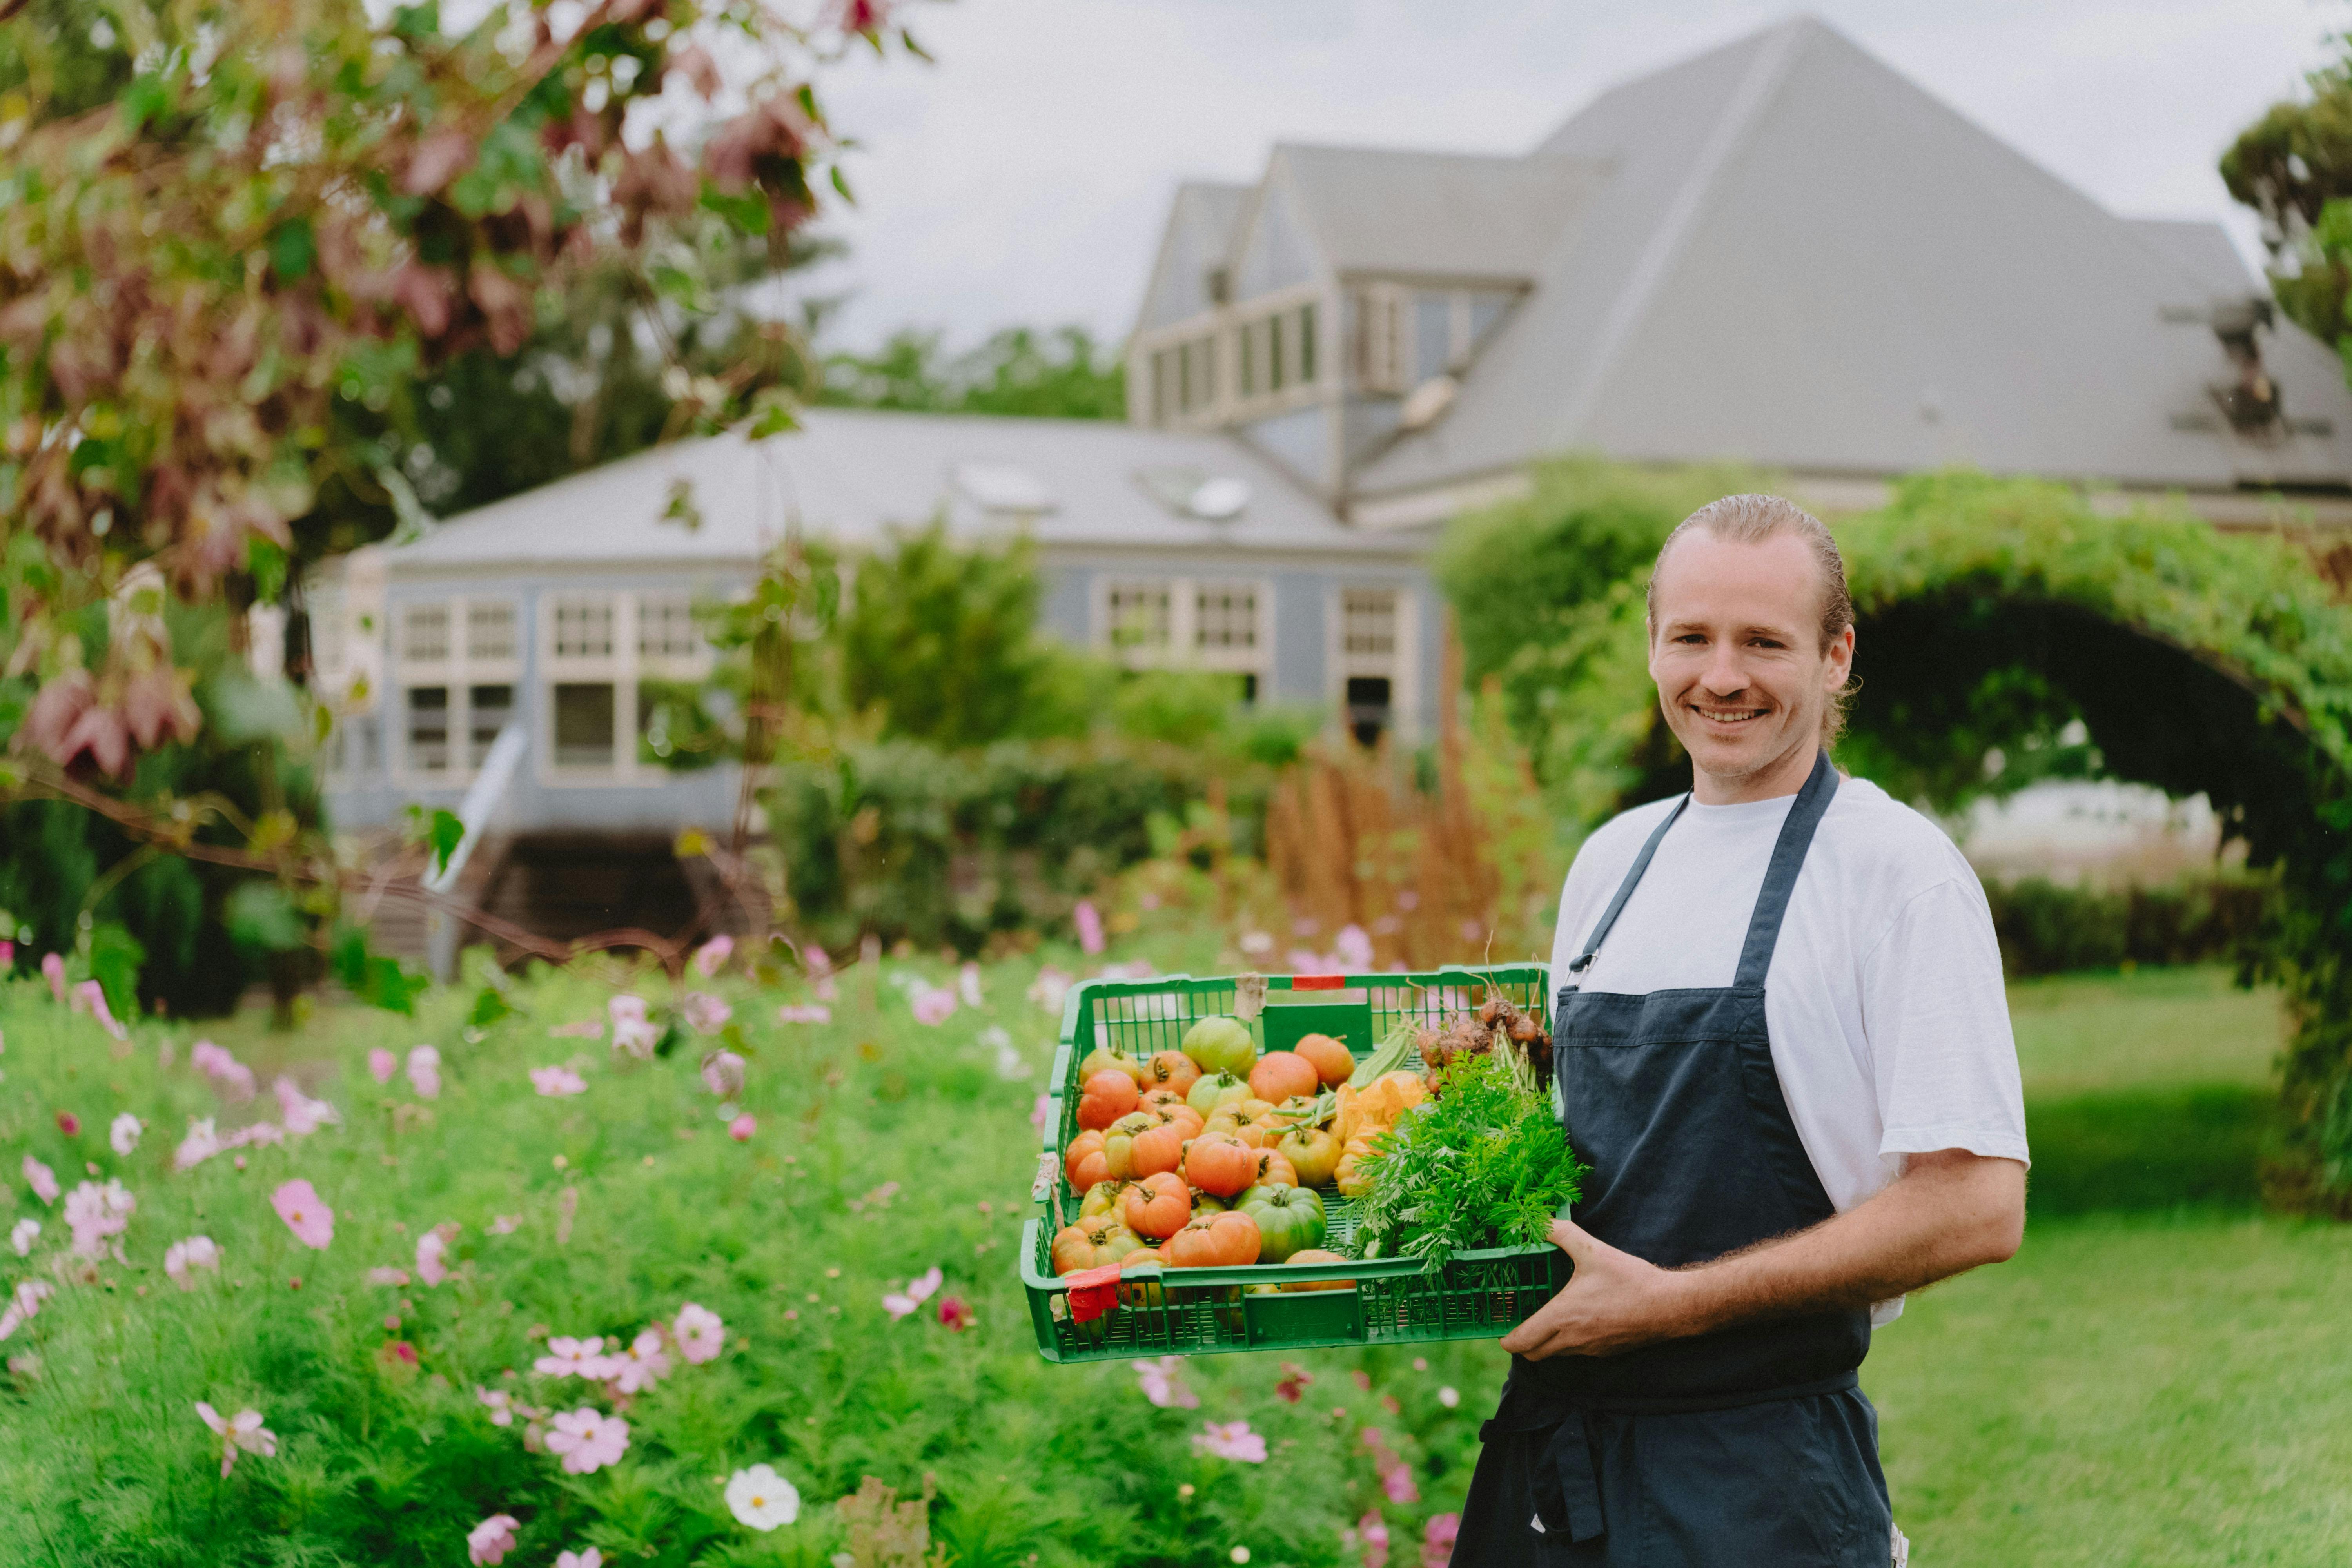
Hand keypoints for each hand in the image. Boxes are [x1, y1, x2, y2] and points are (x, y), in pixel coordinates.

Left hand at [1498, 1218, 1696, 1360]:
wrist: (1669, 1307)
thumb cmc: (1629, 1280)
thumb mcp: (1592, 1250)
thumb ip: (1562, 1234)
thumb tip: (1540, 1221)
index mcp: (1562, 1317)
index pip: (1521, 1343)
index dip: (1506, 1339)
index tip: (1501, 1328)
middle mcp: (1572, 1340)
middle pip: (1534, 1354)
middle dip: (1522, 1342)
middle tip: (1521, 1320)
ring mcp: (1590, 1350)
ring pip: (1556, 1354)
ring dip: (1545, 1342)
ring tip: (1546, 1316)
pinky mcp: (1606, 1352)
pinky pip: (1577, 1353)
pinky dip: (1569, 1342)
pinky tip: (1577, 1319)